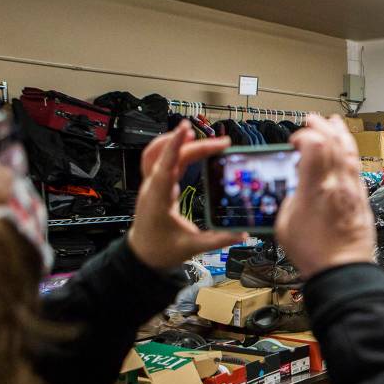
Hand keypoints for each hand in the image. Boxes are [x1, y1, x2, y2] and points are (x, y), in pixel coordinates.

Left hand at [127, 122, 238, 269]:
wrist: (142, 255)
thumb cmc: (160, 250)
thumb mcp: (191, 247)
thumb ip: (217, 240)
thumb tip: (241, 234)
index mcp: (159, 200)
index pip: (165, 166)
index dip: (175, 146)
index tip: (185, 128)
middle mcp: (153, 187)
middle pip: (170, 156)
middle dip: (196, 145)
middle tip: (222, 143)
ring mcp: (152, 184)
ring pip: (157, 153)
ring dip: (175, 141)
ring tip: (196, 133)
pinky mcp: (157, 185)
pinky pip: (159, 159)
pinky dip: (171, 148)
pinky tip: (185, 144)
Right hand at [275, 115, 376, 279]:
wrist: (343, 270)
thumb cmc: (314, 254)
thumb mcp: (285, 226)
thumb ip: (290, 200)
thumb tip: (296, 191)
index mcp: (315, 189)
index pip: (315, 146)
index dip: (305, 136)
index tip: (295, 142)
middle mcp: (336, 184)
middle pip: (333, 143)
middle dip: (322, 127)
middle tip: (313, 120)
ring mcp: (352, 190)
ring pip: (349, 152)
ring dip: (340, 134)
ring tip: (334, 123)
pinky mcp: (362, 199)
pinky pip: (357, 167)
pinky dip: (350, 152)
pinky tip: (347, 150)